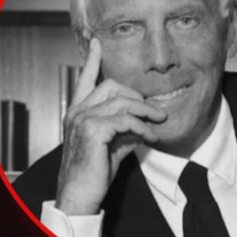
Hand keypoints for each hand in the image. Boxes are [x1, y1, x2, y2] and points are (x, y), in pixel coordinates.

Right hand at [55, 38, 166, 214]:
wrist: (79, 194)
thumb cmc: (93, 173)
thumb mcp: (112, 146)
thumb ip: (124, 129)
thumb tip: (144, 122)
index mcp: (77, 112)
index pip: (85, 79)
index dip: (93, 60)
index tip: (97, 42)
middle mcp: (76, 112)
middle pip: (111, 85)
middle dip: (137, 95)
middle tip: (155, 111)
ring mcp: (82, 119)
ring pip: (121, 101)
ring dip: (146, 111)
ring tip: (160, 121)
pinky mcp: (92, 130)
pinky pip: (124, 119)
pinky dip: (142, 126)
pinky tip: (150, 136)